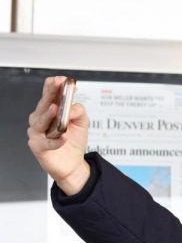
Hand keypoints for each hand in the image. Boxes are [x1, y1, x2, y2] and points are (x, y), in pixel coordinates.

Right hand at [27, 76, 90, 194]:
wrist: (73, 163)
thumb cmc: (74, 141)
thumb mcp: (82, 122)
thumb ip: (78, 111)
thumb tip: (70, 107)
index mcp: (49, 111)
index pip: (49, 96)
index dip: (53, 87)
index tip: (60, 79)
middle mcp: (40, 120)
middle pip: (43, 106)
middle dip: (49, 94)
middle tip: (56, 85)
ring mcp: (37, 133)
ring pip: (40, 122)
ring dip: (48, 115)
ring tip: (56, 109)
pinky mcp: (39, 148)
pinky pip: (47, 143)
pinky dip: (56, 141)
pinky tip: (64, 137)